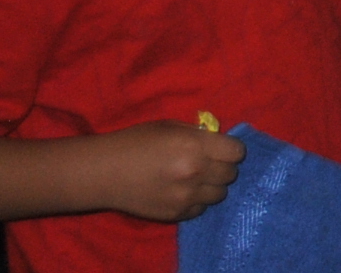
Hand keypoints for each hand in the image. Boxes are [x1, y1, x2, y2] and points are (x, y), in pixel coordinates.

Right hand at [89, 122, 244, 222]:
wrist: (103, 173)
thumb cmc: (134, 143)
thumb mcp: (170, 127)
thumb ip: (198, 135)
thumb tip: (218, 141)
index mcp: (195, 146)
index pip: (237, 152)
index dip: (231, 150)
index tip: (222, 149)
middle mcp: (195, 173)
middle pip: (231, 174)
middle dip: (223, 167)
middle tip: (208, 164)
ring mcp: (185, 196)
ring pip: (220, 194)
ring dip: (212, 186)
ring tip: (195, 179)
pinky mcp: (175, 214)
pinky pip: (200, 209)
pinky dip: (196, 201)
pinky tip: (182, 192)